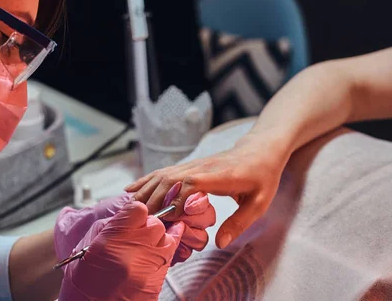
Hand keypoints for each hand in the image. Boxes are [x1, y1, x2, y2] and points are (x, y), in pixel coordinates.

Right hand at [58, 200, 183, 300]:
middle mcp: (134, 252)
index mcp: (114, 239)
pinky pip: (170, 260)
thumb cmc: (85, 279)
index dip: (135, 212)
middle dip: (148, 225)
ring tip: (148, 245)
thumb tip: (129, 215)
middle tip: (138, 233)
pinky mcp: (157, 283)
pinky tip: (155, 255)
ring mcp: (148, 268)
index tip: (132, 217)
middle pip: (156, 224)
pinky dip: (164, 255)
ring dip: (159, 239)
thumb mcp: (89, 244)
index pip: (139, 209)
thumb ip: (112, 225)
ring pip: (168, 240)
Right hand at [125, 130, 288, 248]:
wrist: (260, 150)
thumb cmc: (262, 177)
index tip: (167, 218)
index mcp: (221, 176)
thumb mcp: (259, 203)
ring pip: (164, 174)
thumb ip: (239, 223)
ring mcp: (194, 164)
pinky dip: (147, 181)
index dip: (176, 198)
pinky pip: (164, 172)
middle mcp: (202, 167)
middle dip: (153, 199)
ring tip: (129, 207)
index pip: (192, 182)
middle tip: (139, 220)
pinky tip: (132, 189)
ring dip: (145, 190)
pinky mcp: (189, 165)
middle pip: (171, 179)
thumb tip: (219, 242)